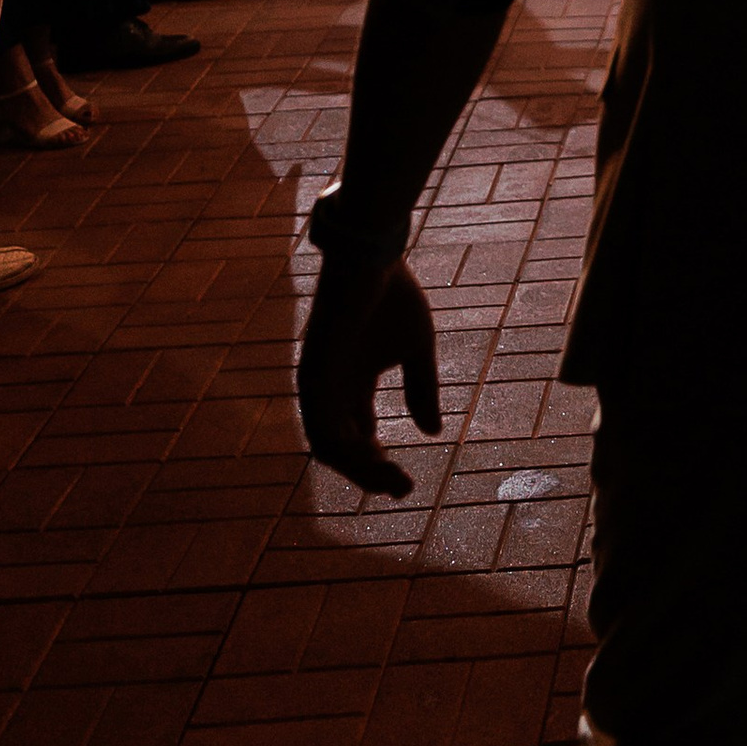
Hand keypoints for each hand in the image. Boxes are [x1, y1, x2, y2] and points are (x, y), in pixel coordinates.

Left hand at [296, 253, 441, 495]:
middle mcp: (330, 390)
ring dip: (358, 468)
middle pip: (340, 449)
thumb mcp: (417, 349)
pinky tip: (373, 454)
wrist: (372, 256)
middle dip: (369, 474)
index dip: (377, 465)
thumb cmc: (392, 294)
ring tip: (390, 477)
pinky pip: (322, 424)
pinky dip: (345, 447)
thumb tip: (433, 432)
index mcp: (351, 384)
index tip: (406, 482)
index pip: (356, 438)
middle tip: (402, 489)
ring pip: (328, 445)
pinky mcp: (314, 374)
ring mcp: (318, 384)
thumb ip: (422, 388)